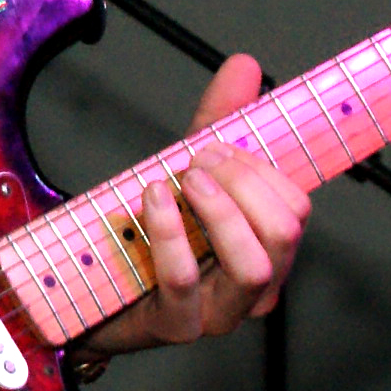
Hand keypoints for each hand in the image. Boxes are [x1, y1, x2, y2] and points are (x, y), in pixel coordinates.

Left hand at [78, 52, 308, 357]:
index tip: (219, 145)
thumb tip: (244, 65)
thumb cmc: (153, 234)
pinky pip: (185, 279)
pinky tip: (154, 199)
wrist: (92, 290)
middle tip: (201, 160)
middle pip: (284, 233)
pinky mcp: (177, 325)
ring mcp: (218, 313)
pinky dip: (170, 232)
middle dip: (244, 182)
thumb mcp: (188, 171)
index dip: (261, 169)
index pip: (297, 208)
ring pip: (253, 266)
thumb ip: (219, 121)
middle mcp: (253, 288)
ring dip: (220, 210)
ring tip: (184, 180)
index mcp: (266, 249)